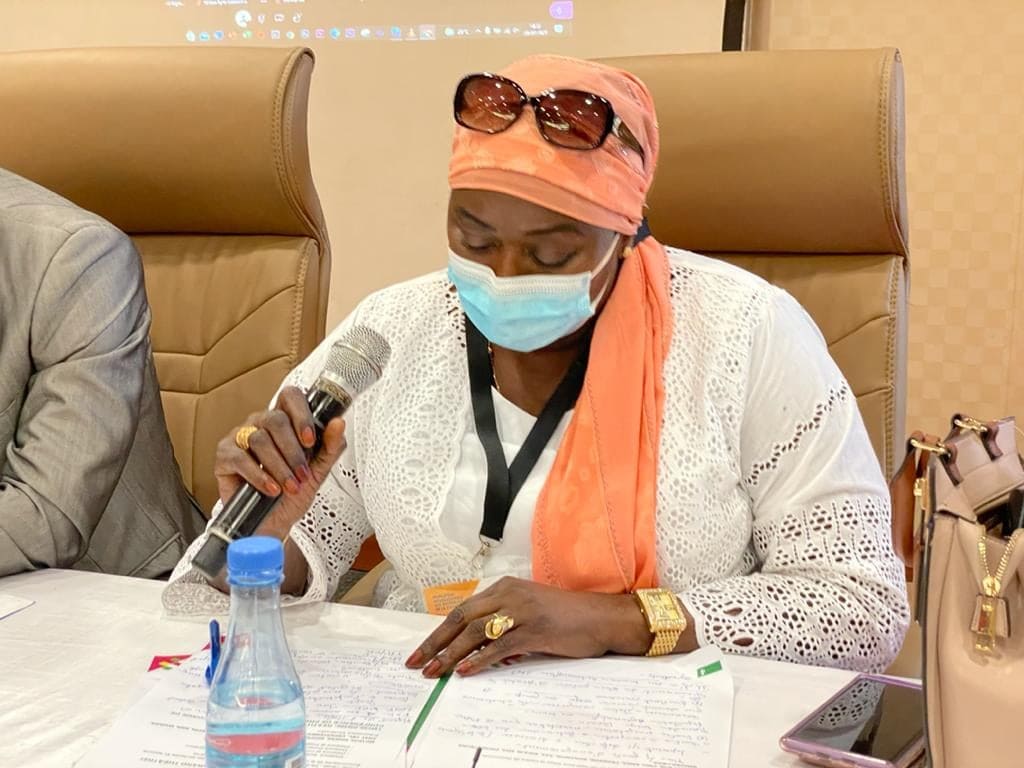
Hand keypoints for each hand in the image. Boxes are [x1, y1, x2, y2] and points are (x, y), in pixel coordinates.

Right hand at [214, 385, 346, 533]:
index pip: (290, 397)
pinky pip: (240, 458)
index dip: (301, 414)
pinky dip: (260, 476)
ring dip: (280, 466)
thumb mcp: (319, 471)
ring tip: (290, 486)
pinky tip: (271, 489)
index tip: (310, 440)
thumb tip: (339, 422)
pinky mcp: (224, 456)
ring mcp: (240, 437)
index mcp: (285, 420)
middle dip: (293, 451)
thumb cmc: (293, 493)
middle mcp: (260, 423)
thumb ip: (331, 446)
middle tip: (303, 474)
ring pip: (259, 439)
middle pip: (275, 419)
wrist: (274, 523)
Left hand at [405, 577, 657, 677]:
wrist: (602, 617)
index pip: (462, 610)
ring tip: (434, 672)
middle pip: (461, 618)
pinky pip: (499, 645)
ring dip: (451, 654)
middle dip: (435, 643)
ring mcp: (522, 611)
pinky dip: (479, 659)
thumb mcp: (527, 612)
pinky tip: (465, 671)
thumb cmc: (566, 617)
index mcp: (504, 588)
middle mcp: (509, 594)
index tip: (421, 652)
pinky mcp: (535, 629)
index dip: (439, 633)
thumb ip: (501, 624)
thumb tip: (472, 648)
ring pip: (475, 632)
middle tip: (415, 663)